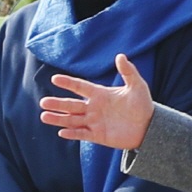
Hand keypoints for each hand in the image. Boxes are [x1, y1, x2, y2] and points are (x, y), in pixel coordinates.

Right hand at [39, 53, 154, 149]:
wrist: (149, 126)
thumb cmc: (143, 104)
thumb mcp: (137, 86)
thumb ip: (128, 71)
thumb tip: (120, 56)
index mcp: (100, 94)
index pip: (80, 87)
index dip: (68, 83)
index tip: (55, 78)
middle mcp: (94, 108)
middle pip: (71, 105)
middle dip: (57, 104)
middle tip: (43, 102)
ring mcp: (95, 122)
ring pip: (72, 119)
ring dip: (58, 118)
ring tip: (44, 116)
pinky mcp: (98, 135)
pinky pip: (82, 134)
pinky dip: (72, 133)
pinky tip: (61, 132)